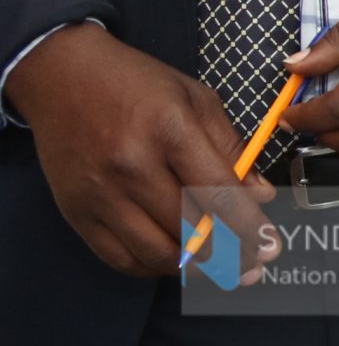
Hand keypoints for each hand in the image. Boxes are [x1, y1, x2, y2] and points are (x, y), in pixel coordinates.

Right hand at [9, 24, 276, 280]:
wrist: (62, 78)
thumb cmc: (136, 84)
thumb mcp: (195, 99)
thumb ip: (231, 147)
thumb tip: (258, 195)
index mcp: (169, 129)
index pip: (217, 191)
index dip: (247, 227)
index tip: (269, 247)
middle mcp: (131, 165)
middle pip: (188, 228)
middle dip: (227, 253)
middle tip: (251, 264)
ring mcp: (99, 193)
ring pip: (155, 252)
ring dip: (192, 266)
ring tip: (218, 264)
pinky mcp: (76, 213)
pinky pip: (120, 258)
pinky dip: (152, 267)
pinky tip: (176, 260)